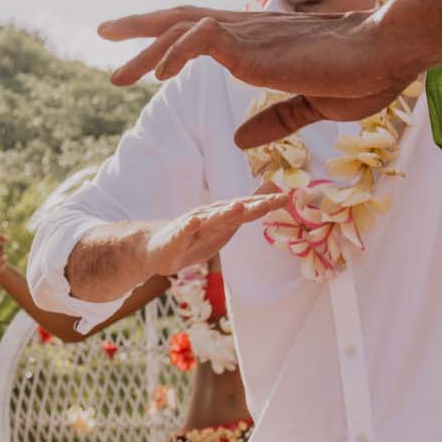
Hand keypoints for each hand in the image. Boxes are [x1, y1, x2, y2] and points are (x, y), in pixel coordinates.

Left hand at [98, 4, 428, 148]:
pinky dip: (175, 51)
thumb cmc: (363, 75)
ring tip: (117, 75)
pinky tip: (158, 74)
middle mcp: (248, 31)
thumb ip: (274, 120)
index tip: (139, 53)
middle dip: (140, 27)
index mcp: (258, 43)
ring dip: (145, 49)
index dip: (168, 38)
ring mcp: (249, 35)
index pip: (201, 32)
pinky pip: (202, 38)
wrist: (390, 52)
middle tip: (104, 32)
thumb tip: (239, 141)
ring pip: (182, 28)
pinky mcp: (256, 44)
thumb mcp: (310, 105)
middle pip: (181, 20)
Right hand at [139, 193, 291, 276]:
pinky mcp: (174, 240)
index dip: (266, 204)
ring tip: (238, 208)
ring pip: (209, 221)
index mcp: (221, 217)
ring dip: (223, 214)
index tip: (286, 198)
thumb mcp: (224, 225)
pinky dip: (187, 229)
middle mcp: (208, 218)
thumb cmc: (193, 237)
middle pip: (232, 212)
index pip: (247, 209)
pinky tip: (193, 224)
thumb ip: (247, 209)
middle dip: (251, 206)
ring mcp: (190, 228)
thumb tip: (273, 192)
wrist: (155, 249)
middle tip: (270, 201)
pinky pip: (181, 234)